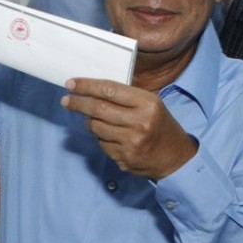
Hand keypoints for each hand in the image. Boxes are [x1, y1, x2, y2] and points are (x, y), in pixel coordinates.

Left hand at [61, 78, 197, 179]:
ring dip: (89, 121)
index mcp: (147, 103)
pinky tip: (108, 134)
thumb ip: (126, 97)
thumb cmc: (160, 125)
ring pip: (96, 127)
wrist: (175, 158)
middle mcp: (139, 123)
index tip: (71, 84)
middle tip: (66, 100)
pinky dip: (100, 137)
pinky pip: (102, 144)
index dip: (87, 86)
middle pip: (98, 109)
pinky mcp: (124, 159)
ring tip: (90, 117)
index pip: (110, 90)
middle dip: (78, 103)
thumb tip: (93, 90)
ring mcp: (131, 143)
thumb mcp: (151, 104)